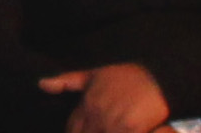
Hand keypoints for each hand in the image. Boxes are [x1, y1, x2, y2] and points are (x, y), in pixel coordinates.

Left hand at [39, 62, 168, 132]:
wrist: (160, 76)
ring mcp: (114, 123)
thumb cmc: (127, 76)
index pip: (72, 129)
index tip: (82, 131)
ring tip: (109, 130)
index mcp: (87, 102)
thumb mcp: (95, 74)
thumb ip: (68, 82)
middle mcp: (97, 113)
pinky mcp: (132, 128)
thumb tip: (41, 84)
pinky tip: (122, 132)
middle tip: (100, 129)